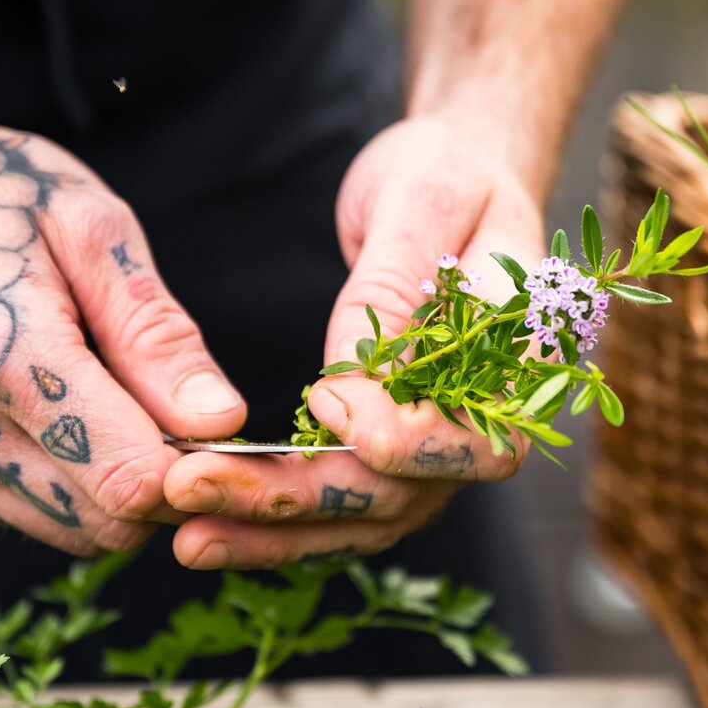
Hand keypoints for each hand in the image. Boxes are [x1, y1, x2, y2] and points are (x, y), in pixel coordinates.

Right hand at [0, 111, 244, 554]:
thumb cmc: (12, 204)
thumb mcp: (100, 235)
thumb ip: (159, 337)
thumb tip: (223, 423)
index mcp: (0, 352)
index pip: (129, 474)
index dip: (200, 468)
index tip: (225, 428)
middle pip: (110, 518)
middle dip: (169, 483)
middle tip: (184, 412)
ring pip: (79, 532)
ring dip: (124, 490)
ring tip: (125, 404)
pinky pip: (42, 519)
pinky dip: (80, 486)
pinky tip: (75, 416)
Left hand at [165, 115, 547, 567]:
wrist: (450, 182)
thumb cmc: (447, 177)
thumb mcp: (424, 199)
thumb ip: (396, 282)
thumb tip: (355, 375)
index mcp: (520, 362)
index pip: (477, 444)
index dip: (401, 438)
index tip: (325, 397)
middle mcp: (486, 421)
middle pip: (404, 494)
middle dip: (300, 498)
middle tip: (195, 485)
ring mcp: (439, 444)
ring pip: (364, 514)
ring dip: (274, 529)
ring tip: (187, 530)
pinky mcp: (390, 448)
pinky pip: (341, 502)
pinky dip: (276, 523)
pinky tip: (209, 527)